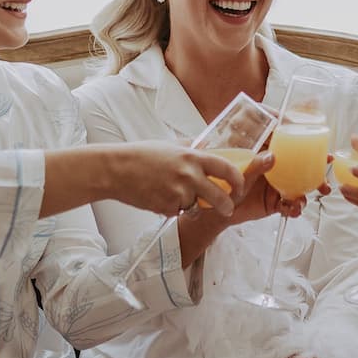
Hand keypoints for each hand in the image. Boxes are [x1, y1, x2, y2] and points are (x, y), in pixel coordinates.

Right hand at [109, 142, 242, 216]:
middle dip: (227, 206)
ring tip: (173, 193)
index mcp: (192, 157)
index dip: (238, 180)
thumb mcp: (170, 145)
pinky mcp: (167, 208)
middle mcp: (189, 175)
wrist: (116, 170)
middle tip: (228, 208)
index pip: (227, 168)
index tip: (241, 186)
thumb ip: (191, 148)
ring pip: (197, 206)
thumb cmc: (141, 155)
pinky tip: (159, 197)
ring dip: (192, 205)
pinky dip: (173, 208)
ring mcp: (178, 193)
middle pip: (220, 197)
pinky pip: (179, 212)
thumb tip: (208, 146)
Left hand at [213, 153, 323, 226]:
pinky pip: (289, 207)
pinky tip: (294, 211)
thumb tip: (272, 157)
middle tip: (324, 184)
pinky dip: (294, 210)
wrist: (216, 206)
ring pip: (299, 191)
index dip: (312, 153)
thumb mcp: (239, 170)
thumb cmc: (224, 181)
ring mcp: (277, 188)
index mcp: (271, 156)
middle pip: (303, 173)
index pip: (294, 152)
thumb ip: (255, 164)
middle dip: (317, 178)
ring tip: (303, 202)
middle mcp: (277, 171)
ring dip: (306, 197)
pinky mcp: (274, 204)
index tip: (325, 155)